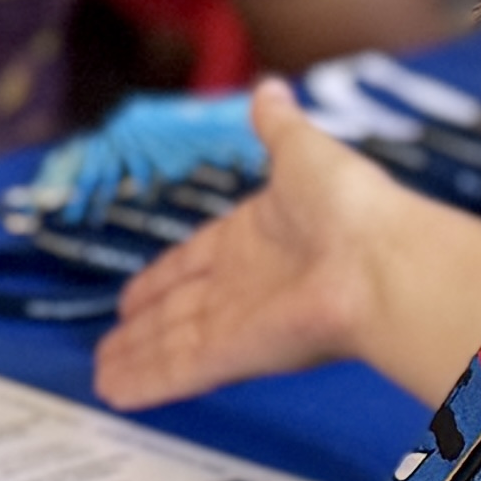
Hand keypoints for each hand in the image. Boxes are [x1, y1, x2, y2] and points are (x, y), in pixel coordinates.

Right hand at [94, 82, 463, 410]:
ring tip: (98, 377)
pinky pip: (178, 369)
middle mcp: (243, 285)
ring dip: (134, 359)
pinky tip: (112, 393)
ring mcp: (238, 323)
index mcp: (254, 237)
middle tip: (108, 344)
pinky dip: (144, 382)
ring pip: (171, 344)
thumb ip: (278, 126)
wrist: (383, 262)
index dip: (163, 277)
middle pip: (178, 311)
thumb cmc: (350, 203)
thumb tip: (270, 87)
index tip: (133, 295)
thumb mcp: (303, 150)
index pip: (194, 261)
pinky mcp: (234, 354)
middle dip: (143, 328)